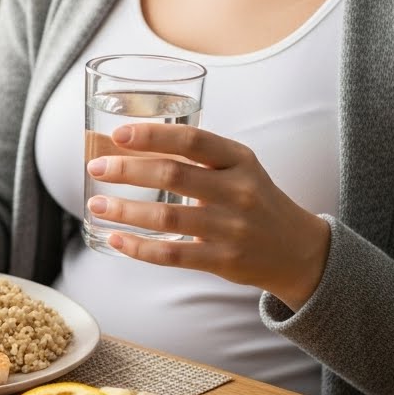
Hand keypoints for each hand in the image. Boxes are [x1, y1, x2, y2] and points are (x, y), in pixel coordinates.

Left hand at [86, 123, 330, 310]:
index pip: (193, 139)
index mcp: (239, 159)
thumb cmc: (255, 200)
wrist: (297, 250)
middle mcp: (238, 190)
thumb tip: (132, 145)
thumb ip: (198, 156)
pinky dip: (139, 247)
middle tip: (96, 167)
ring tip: (96, 204)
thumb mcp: (240, 168)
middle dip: (128, 170)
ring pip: (167, 217)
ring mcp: (231, 228)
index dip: (153, 135)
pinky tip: (115, 238)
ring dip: (125, 210)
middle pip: (173, 175)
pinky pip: (172, 254)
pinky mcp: (223, 260)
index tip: (118, 134)